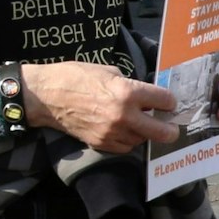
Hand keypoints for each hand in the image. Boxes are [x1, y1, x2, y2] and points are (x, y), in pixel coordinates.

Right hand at [23, 61, 178, 153]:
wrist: (46, 96)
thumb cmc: (76, 76)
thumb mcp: (108, 72)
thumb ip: (129, 85)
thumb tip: (143, 95)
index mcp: (128, 93)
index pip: (164, 101)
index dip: (170, 102)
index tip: (169, 103)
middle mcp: (124, 116)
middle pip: (162, 132)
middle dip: (170, 129)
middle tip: (171, 127)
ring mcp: (112, 133)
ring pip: (142, 140)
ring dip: (144, 133)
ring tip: (141, 124)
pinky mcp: (101, 144)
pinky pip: (125, 147)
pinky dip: (128, 139)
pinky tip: (124, 130)